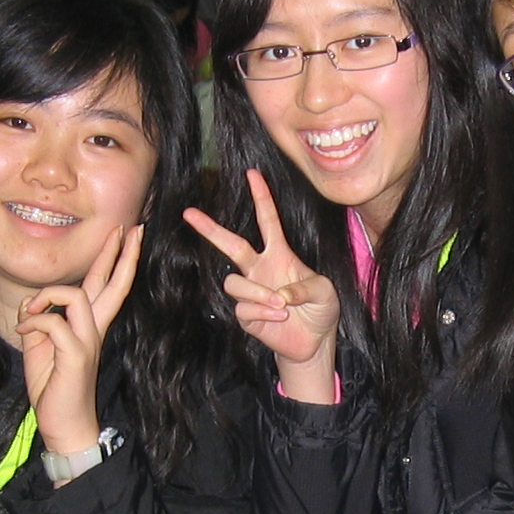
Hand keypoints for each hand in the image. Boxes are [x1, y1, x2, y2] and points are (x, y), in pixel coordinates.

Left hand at [17, 224, 140, 456]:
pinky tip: (22, 331)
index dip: (118, 260)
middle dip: (119, 254)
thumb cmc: (53, 387)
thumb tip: (32, 302)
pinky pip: (53, 322)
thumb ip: (39, 321)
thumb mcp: (39, 347)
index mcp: (89, 327)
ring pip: (77, 296)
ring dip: (48, 295)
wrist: (63, 424)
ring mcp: (88, 341)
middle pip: (112, 284)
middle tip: (131, 228)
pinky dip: (32, 321)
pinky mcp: (76, 354)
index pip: (107, 286)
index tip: (128, 235)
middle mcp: (95, 330)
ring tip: (31, 308)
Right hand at [182, 169, 340, 401]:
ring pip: (233, 282)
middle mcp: (260, 269)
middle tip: (189, 213)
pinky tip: (277, 317)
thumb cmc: (321, 308)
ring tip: (280, 305)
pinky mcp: (246, 315)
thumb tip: (280, 295)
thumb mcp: (325, 291)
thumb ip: (305, 287)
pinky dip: (262, 312)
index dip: (261, 197)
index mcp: (280, 255)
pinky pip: (243, 308)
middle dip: (210, 229)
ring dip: (256, 293)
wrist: (315, 340)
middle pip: (231, 244)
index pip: (267, 220)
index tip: (252, 173)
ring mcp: (251, 292)